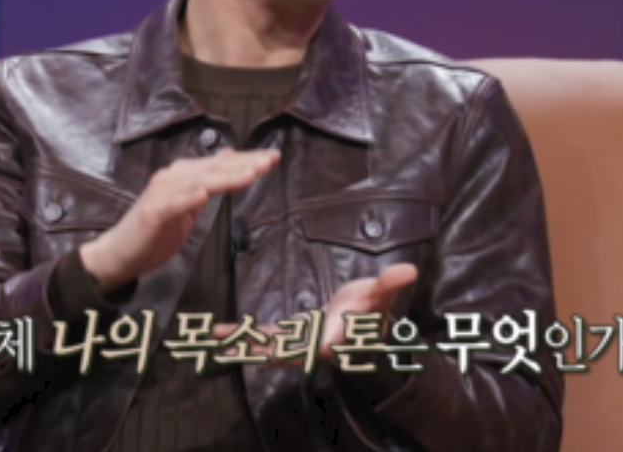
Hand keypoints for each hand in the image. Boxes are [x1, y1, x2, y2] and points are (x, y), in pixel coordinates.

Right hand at [79, 148, 278, 294]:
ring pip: (198, 182)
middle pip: (213, 169)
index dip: (246, 159)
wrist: (119, 252)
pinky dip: (188, 198)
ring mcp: (161, 194)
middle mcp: (172, 178)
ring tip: (249, 174)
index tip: (272, 157)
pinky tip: (203, 194)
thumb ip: (208, 181)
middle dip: (243, 164)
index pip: (220, 163)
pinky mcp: (152, 213)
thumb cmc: (156, 230)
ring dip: (224, 177)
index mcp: (183, 175)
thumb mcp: (189, 203)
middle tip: (269, 161)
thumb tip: (231, 159)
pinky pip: (173, 204)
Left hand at [213, 263, 418, 365]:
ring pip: (268, 345)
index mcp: (333, 339)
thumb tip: (408, 271)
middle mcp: (313, 347)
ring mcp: (301, 342)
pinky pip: (267, 334)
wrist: (369, 312)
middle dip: (252, 348)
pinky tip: (228, 333)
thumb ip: (390, 283)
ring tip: (215, 338)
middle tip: (223, 346)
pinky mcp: (294, 335)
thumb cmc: (374, 305)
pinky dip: (248, 332)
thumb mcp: (381, 292)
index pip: (310, 346)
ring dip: (243, 342)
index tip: (263, 351)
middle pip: (279, 350)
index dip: (290, 348)